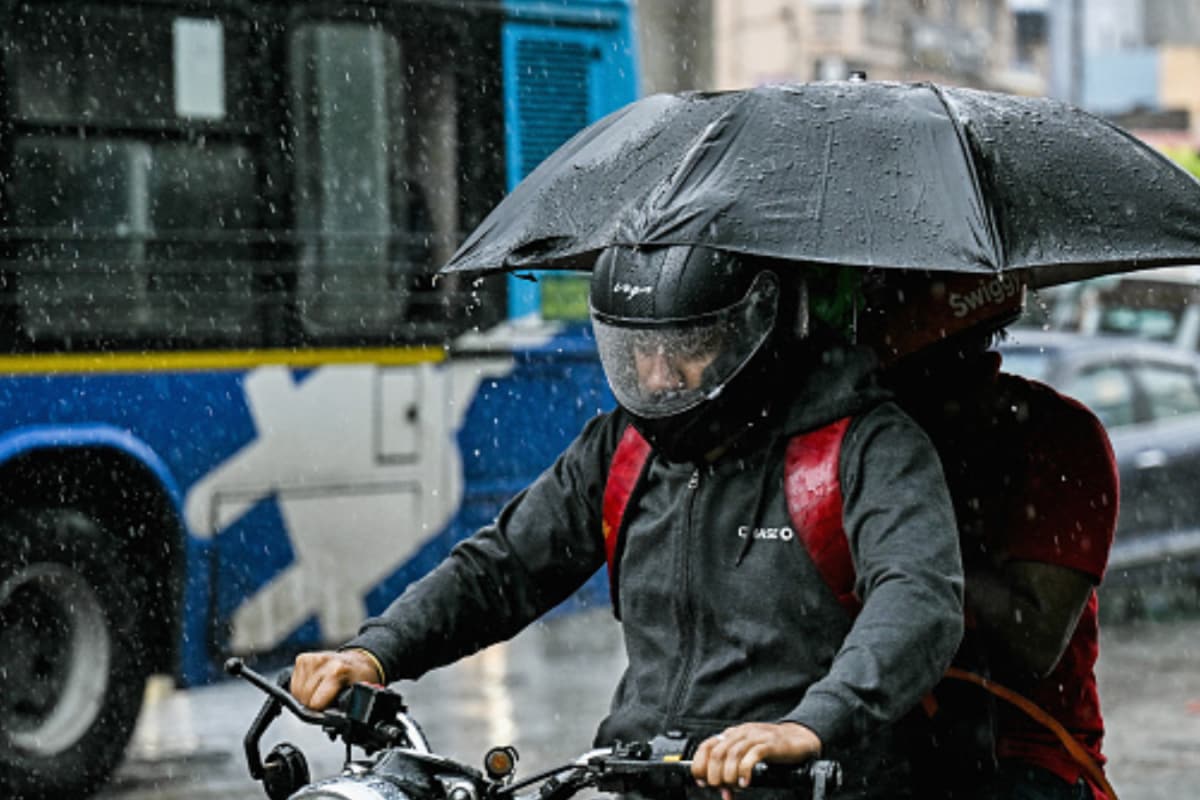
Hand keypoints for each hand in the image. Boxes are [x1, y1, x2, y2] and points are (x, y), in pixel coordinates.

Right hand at [290, 650, 380, 709]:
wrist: (357, 662)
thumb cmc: (358, 677)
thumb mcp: (359, 695)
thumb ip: (348, 709)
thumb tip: (337, 723)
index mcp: (337, 671)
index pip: (315, 702)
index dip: (321, 710)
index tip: (328, 708)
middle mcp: (323, 662)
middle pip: (304, 698)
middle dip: (313, 704)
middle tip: (325, 700)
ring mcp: (311, 658)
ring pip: (296, 691)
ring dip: (305, 696)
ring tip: (320, 692)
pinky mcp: (302, 658)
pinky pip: (293, 684)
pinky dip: (301, 688)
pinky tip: (314, 685)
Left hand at [691, 722, 821, 798]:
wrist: (798, 738)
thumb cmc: (772, 748)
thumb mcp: (748, 757)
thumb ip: (734, 772)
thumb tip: (724, 792)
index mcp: (732, 735)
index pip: (706, 746)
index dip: (700, 765)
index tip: (702, 781)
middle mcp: (741, 733)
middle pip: (717, 752)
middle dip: (714, 774)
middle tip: (720, 787)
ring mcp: (755, 736)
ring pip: (732, 754)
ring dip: (729, 775)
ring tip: (733, 786)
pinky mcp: (769, 744)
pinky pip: (753, 755)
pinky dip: (746, 771)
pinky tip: (746, 782)